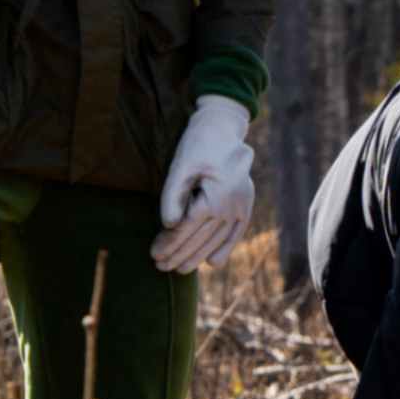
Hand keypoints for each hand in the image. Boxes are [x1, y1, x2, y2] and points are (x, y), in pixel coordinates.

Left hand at [151, 95, 253, 271]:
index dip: (170, 243)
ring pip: (216, 239)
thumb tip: (168, 225)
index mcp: (216, 197)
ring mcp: (241, 207)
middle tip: (160, 267)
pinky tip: (212, 263)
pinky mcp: (245, 205)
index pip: (188, 228)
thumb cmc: (198, 144)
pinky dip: (225, 248)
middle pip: (201, 238)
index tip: (154, 255)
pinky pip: (235, 233)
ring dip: (197, 256)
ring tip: (179, 269)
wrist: (224, 129)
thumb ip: (173, 195)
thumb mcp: (181, 165)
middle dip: (179, 254)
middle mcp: (232, 206)